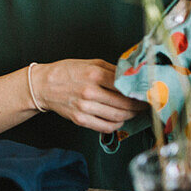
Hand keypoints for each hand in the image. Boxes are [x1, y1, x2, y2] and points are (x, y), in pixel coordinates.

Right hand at [31, 59, 146, 133]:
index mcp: (94, 74)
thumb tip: (133, 77)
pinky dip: (117, 124)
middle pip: (125, 104)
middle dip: (139, 106)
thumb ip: (111, 69)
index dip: (141, 91)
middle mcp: (90, 92)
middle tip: (145, 104)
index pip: (126, 86)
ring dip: (130, 116)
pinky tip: (118, 118)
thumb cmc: (66, 72)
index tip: (148, 93)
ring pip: (119, 117)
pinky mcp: (80, 119)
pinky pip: (106, 127)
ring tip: (133, 111)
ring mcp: (85, 107)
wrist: (42, 85)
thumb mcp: (89, 63)